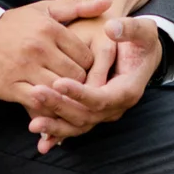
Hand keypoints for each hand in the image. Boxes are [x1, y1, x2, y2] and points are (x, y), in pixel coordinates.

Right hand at [0, 0, 108, 107]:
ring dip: (66, 97)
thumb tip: (110, 1)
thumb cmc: (13, 24)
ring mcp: (25, 68)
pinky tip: (50, 106)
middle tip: (80, 88)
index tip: (85, 70)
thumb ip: (79, 6)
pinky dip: (47, 107)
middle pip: (76, 75)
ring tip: (68, 98)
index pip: (86, 55)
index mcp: (50, 28)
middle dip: (80, 84)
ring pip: (60, 90)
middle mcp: (39, 48)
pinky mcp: (12, 86)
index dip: (89, 67)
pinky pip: (38, 103)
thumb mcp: (45, 9)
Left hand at [25, 17, 163, 153]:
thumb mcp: (141, 30)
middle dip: (60, 107)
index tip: (58, 81)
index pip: (102, 97)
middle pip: (86, 115)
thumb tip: (112, 29)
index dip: (80, 93)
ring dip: (56, 126)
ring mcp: (104, 113)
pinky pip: (75, 126)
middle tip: (36, 93)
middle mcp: (116, 106)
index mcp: (128, 88)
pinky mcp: (93, 112)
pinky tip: (41, 143)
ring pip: (79, 125)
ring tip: (32, 123)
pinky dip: (58, 133)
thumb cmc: (140, 39)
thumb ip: (129, 29)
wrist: (141, 50)